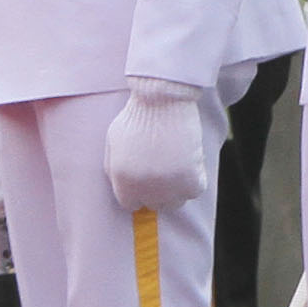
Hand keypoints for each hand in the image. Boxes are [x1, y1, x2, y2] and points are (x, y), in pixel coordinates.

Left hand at [103, 77, 216, 212]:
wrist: (161, 102)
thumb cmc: (136, 118)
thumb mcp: (112, 144)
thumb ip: (114, 169)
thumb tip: (122, 187)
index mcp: (122, 180)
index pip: (130, 203)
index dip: (138, 191)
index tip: (145, 181)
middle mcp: (144, 188)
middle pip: (154, 204)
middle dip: (157, 191)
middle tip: (163, 171)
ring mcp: (168, 186)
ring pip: (175, 202)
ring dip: (176, 188)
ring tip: (175, 166)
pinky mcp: (190, 179)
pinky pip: (194, 191)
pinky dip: (194, 179)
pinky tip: (189, 162)